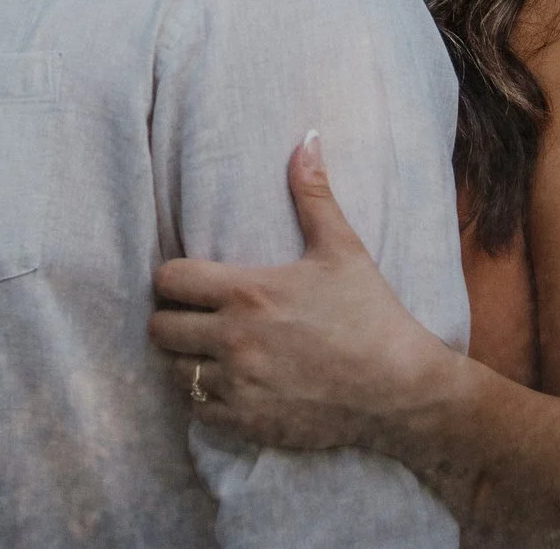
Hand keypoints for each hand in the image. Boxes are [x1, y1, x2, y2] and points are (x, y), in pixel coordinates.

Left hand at [149, 133, 458, 453]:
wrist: (400, 387)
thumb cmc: (370, 313)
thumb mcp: (342, 249)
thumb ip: (314, 194)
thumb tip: (308, 138)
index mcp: (247, 291)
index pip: (169, 280)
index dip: (172, 279)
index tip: (189, 283)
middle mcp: (234, 339)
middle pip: (159, 329)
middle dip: (172, 320)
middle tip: (194, 318)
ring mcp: (239, 385)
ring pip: (174, 373)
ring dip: (185, 362)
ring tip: (206, 353)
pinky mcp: (249, 422)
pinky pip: (198, 413)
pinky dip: (205, 401)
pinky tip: (227, 386)